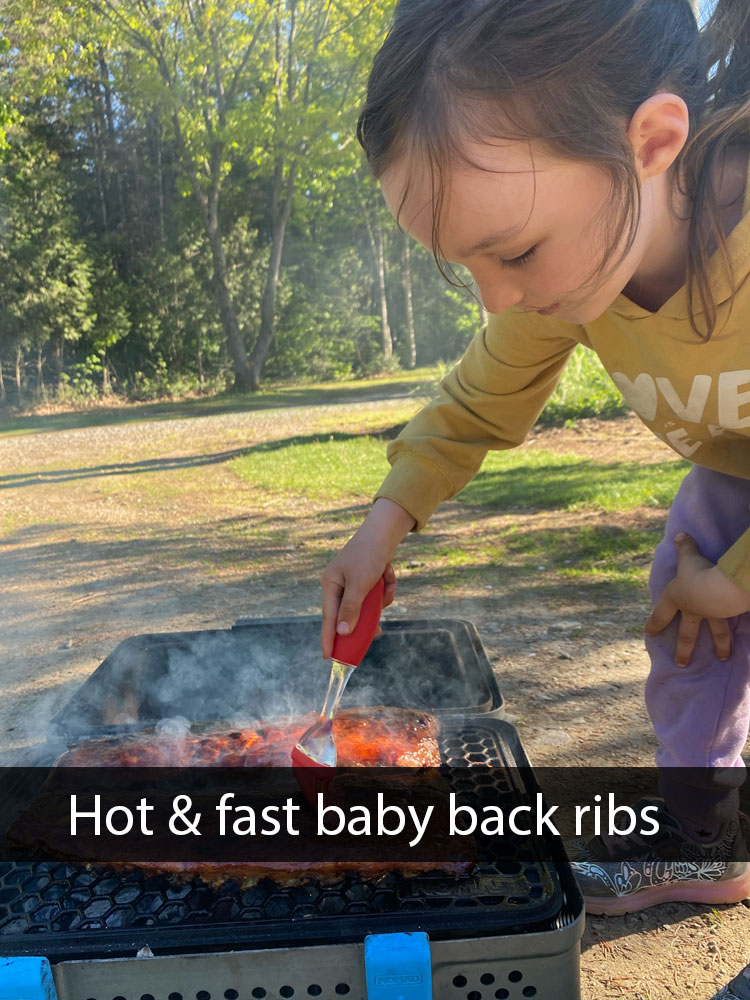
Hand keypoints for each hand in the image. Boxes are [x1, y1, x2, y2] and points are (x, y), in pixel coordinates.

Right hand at [320, 498, 414, 657]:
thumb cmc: (368, 555)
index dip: (329, 638)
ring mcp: (353, 583)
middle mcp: (339, 585)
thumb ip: (351, 609)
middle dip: (367, 617)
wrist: (385, 532)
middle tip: (375, 632)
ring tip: (385, 581)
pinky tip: (388, 573)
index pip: (329, 618)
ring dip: (380, 599)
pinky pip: (377, 596)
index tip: (328, 657)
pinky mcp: (367, 581)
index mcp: (330, 585)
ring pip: (368, 606)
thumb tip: (341, 633)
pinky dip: (386, 589)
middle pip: (351, 615)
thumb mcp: (360, 584)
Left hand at [645, 532, 749, 666]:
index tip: (649, 634)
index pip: (661, 613)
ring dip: (719, 647)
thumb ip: (684, 546)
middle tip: (681, 664)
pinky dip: (734, 636)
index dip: (654, 623)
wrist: (719, 586)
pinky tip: (738, 647)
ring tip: (722, 659)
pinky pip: (731, 627)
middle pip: (686, 634)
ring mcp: (710, 615)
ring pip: (714, 634)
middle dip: (684, 650)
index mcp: (676, 597)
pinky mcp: (728, 614)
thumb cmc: (697, 571)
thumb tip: (679, 534)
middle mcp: (692, 610)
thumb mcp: (689, 556)